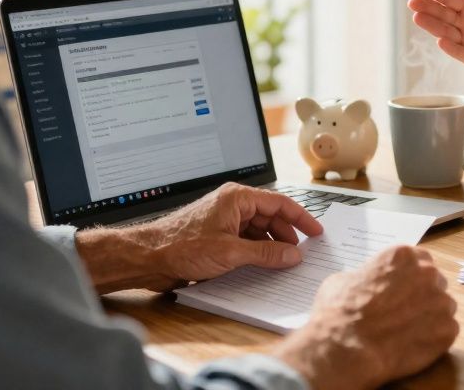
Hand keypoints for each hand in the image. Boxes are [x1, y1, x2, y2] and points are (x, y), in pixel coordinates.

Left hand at [77, 183, 322, 292]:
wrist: (148, 257)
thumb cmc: (181, 245)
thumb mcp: (231, 252)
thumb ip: (266, 254)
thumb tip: (292, 255)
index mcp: (237, 198)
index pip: (280, 203)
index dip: (301, 217)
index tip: (316, 232)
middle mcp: (232, 205)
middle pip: (270, 217)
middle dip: (286, 235)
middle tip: (300, 253)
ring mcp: (223, 220)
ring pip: (257, 230)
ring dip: (270, 245)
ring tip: (282, 262)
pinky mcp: (216, 236)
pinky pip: (244, 240)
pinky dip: (256, 251)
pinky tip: (262, 265)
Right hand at [275, 245, 458, 389]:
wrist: (347, 347)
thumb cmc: (339, 311)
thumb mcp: (344, 279)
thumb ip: (367, 275)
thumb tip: (367, 282)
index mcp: (404, 255)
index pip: (419, 260)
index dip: (411, 277)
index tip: (403, 289)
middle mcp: (428, 273)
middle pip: (434, 282)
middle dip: (423, 295)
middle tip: (405, 311)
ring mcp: (441, 301)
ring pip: (443, 307)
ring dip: (430, 316)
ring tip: (408, 331)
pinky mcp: (448, 329)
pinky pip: (446, 331)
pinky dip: (433, 339)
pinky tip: (413, 345)